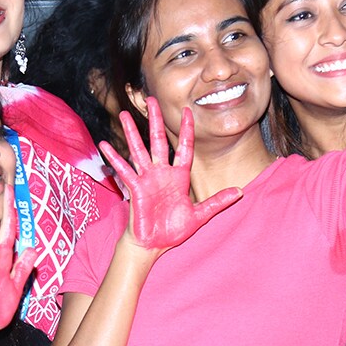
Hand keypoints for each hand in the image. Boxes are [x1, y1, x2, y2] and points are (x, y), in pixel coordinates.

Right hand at [100, 98, 241, 252]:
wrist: (153, 245)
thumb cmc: (173, 230)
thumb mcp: (199, 216)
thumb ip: (217, 202)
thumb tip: (239, 192)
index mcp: (178, 177)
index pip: (184, 148)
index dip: (186, 130)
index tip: (188, 111)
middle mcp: (161, 173)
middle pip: (158, 141)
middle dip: (155, 120)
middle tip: (152, 100)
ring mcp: (147, 179)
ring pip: (139, 150)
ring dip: (131, 132)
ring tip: (125, 114)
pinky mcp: (135, 188)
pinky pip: (124, 170)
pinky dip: (115, 158)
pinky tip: (105, 144)